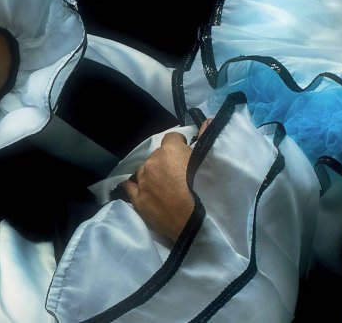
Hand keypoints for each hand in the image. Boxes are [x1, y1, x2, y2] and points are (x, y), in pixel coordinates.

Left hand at [124, 119, 212, 240]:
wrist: (197, 221)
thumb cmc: (208, 189)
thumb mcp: (211, 160)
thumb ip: (206, 138)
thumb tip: (207, 121)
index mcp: (170, 150)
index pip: (172, 138)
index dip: (180, 145)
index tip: (186, 155)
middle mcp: (153, 162)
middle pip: (157, 156)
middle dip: (166, 162)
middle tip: (179, 175)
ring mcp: (143, 181)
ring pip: (144, 171)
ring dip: (152, 174)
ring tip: (164, 186)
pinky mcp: (138, 200)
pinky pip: (130, 187)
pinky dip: (135, 185)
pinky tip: (138, 187)